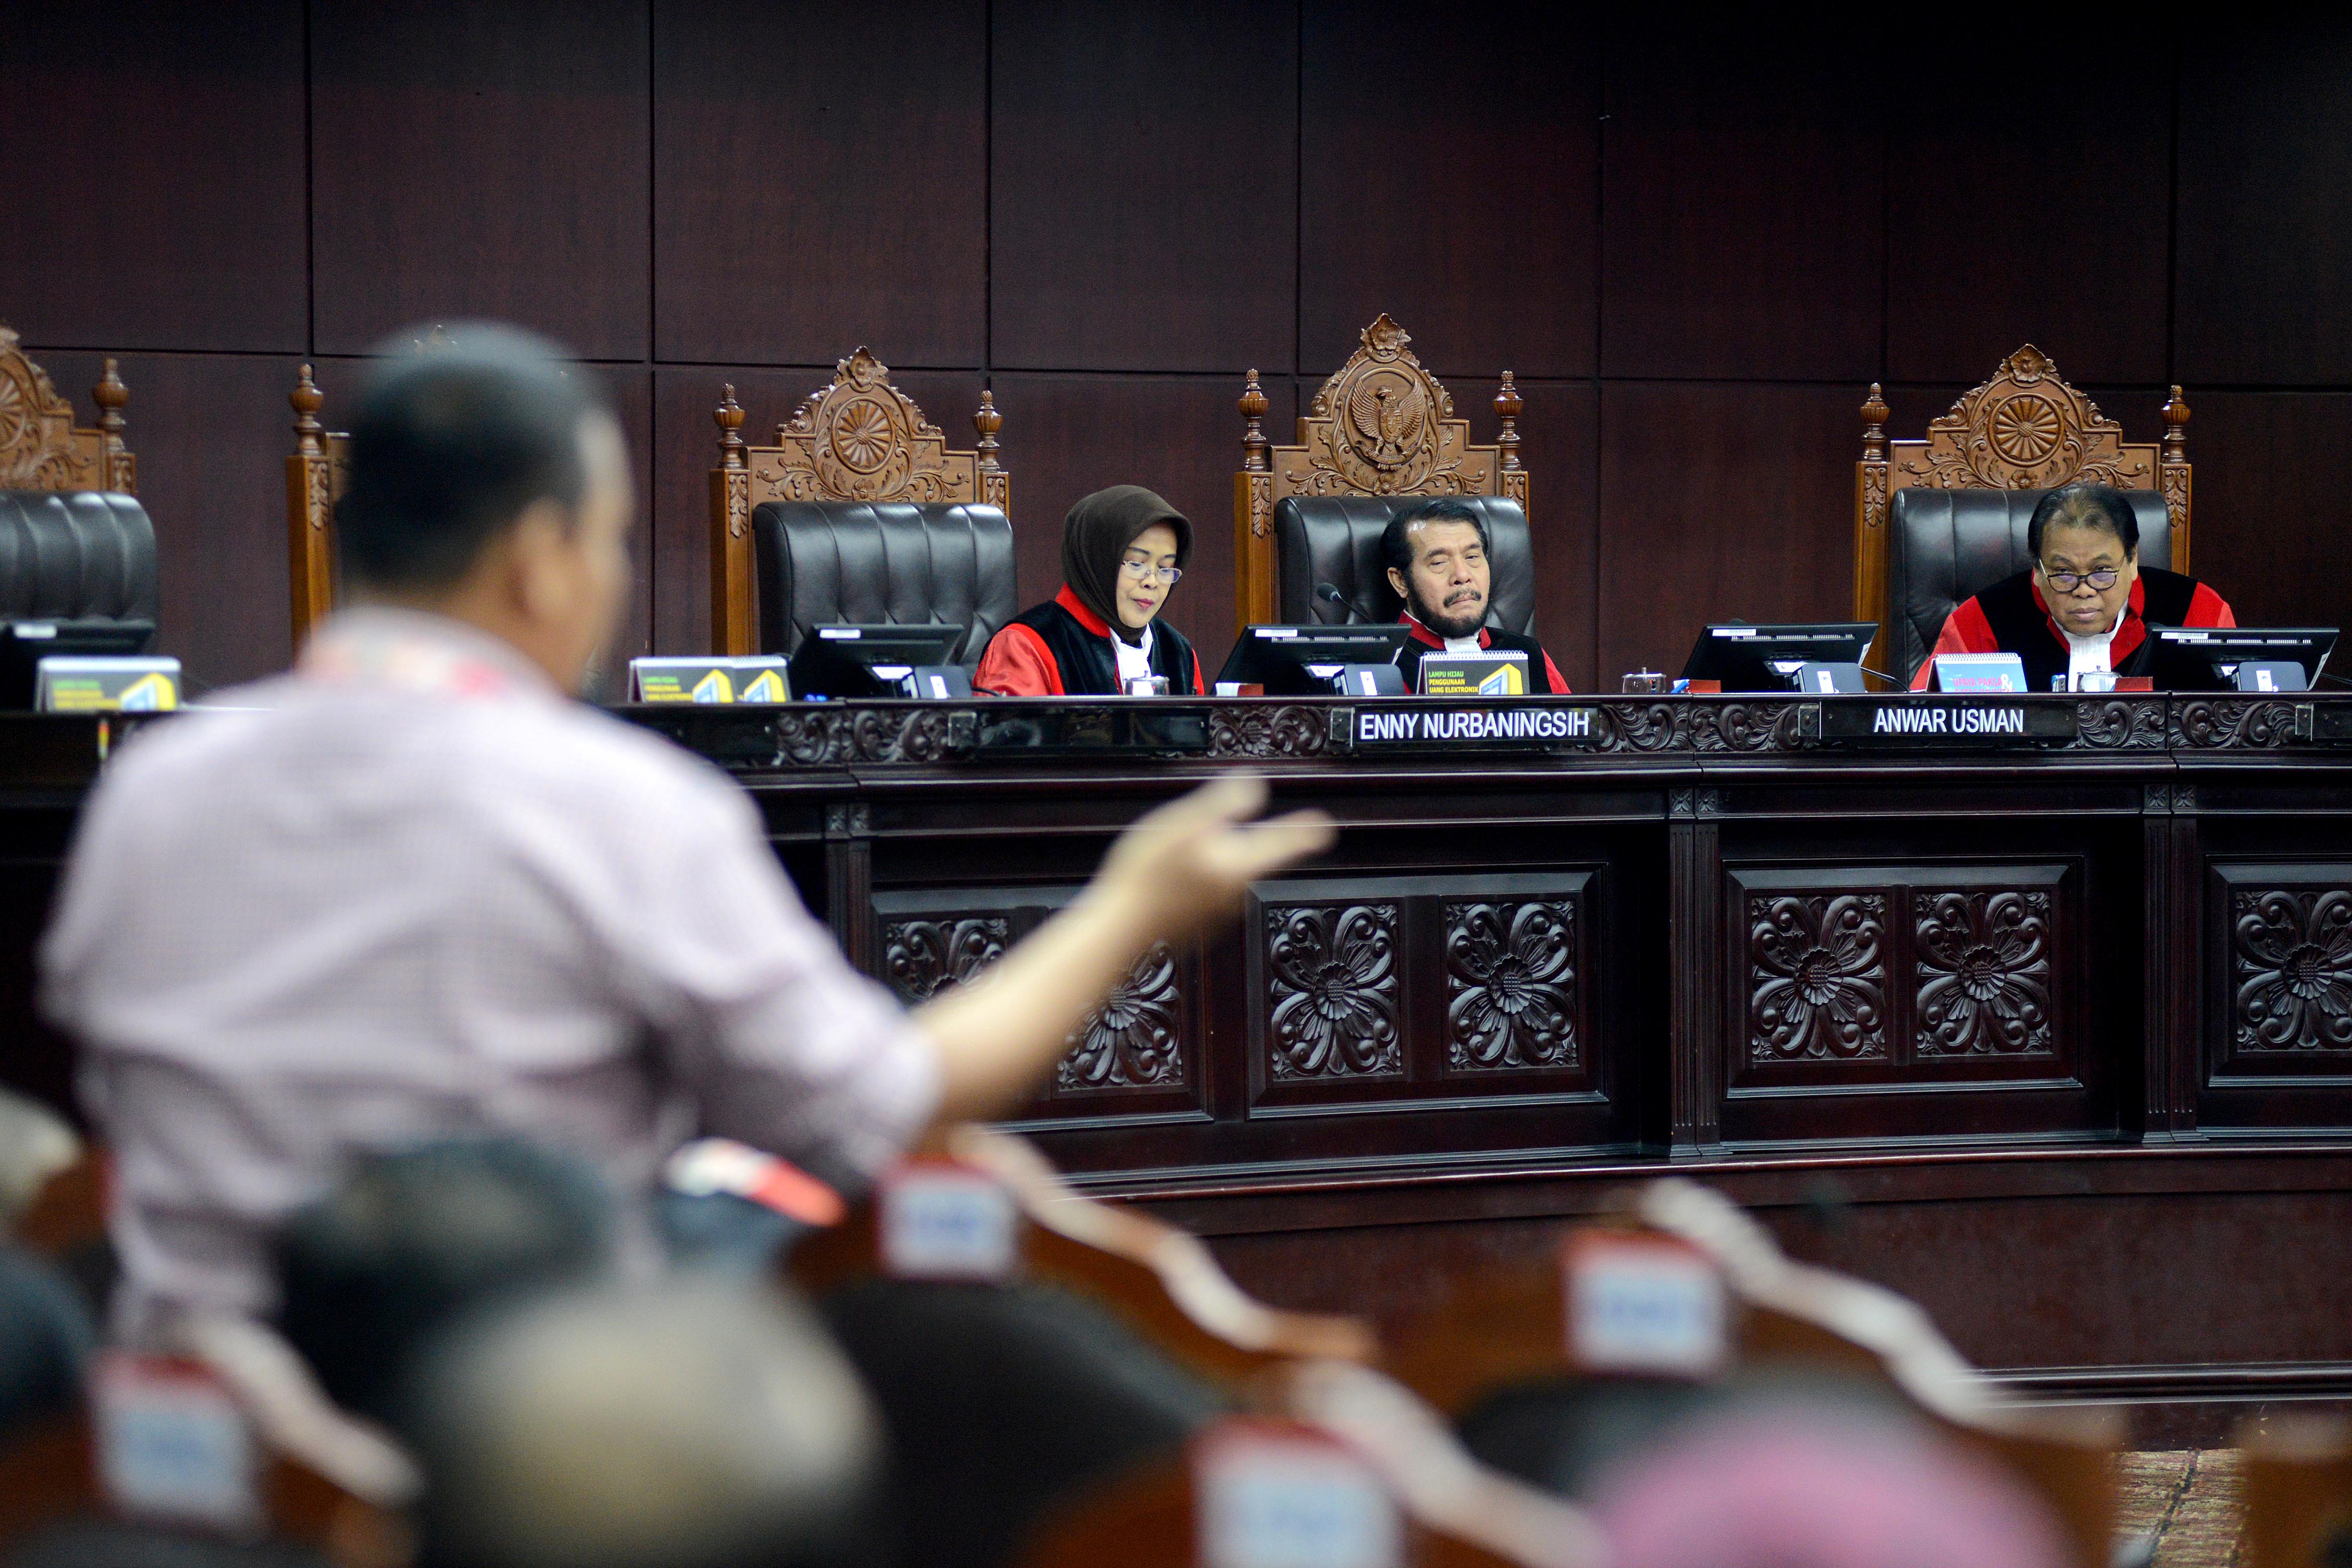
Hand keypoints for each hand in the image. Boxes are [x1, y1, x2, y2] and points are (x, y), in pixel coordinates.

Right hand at [1088, 774, 1334, 946]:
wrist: (1117, 931)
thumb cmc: (1145, 878)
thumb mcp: (1183, 824)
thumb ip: (1223, 804)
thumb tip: (1254, 786)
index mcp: (1238, 866)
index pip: (1283, 843)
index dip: (1304, 830)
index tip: (1324, 825)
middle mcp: (1235, 893)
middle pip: (1253, 858)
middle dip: (1248, 840)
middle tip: (1230, 828)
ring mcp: (1217, 913)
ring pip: (1228, 875)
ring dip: (1216, 859)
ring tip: (1183, 849)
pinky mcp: (1198, 924)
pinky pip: (1207, 892)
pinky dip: (1196, 879)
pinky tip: (1171, 876)